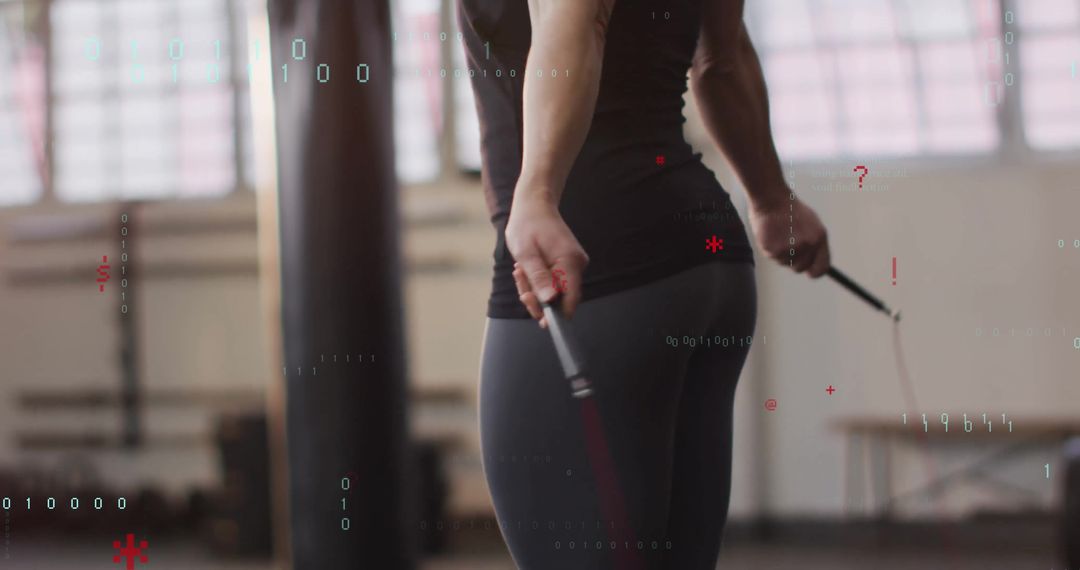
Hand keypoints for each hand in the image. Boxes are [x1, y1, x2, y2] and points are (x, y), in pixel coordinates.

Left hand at [504, 191, 588, 326]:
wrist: (534, 205)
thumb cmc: (527, 225)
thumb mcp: (526, 253)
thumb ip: (538, 277)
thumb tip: (549, 300)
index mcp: (570, 262)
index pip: (570, 300)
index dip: (557, 315)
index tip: (540, 321)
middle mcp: (577, 265)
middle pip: (562, 299)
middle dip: (538, 298)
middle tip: (521, 283)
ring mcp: (573, 265)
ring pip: (555, 292)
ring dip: (534, 288)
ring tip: (521, 270)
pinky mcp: (566, 265)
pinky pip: (553, 283)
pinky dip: (537, 281)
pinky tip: (526, 269)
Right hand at [748, 193, 829, 277]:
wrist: (771, 198)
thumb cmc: (790, 209)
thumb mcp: (811, 224)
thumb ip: (815, 244)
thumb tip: (814, 264)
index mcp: (819, 238)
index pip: (822, 267)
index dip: (815, 272)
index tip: (810, 272)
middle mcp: (807, 246)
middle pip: (801, 268)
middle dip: (795, 261)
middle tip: (789, 246)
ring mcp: (790, 249)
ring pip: (785, 263)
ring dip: (782, 253)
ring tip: (779, 235)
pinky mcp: (774, 250)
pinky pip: (773, 258)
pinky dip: (771, 249)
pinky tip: (771, 234)